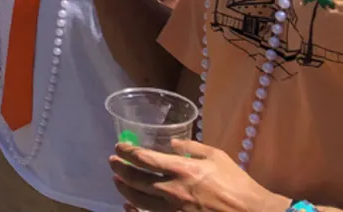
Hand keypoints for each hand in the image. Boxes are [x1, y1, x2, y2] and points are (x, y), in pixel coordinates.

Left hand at [110, 140, 287, 211]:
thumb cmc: (236, 183)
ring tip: (118, 181)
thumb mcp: (217, 156)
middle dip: (120, 169)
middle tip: (112, 162)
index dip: (127, 152)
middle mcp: (172, 189)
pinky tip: (130, 205)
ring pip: (138, 200)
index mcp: (182, 169)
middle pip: (135, 179)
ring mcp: (173, 208)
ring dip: (124, 189)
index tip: (119, 147)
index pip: (143, 159)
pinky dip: (136, 209)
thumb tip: (172, 143)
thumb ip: (192, 147)